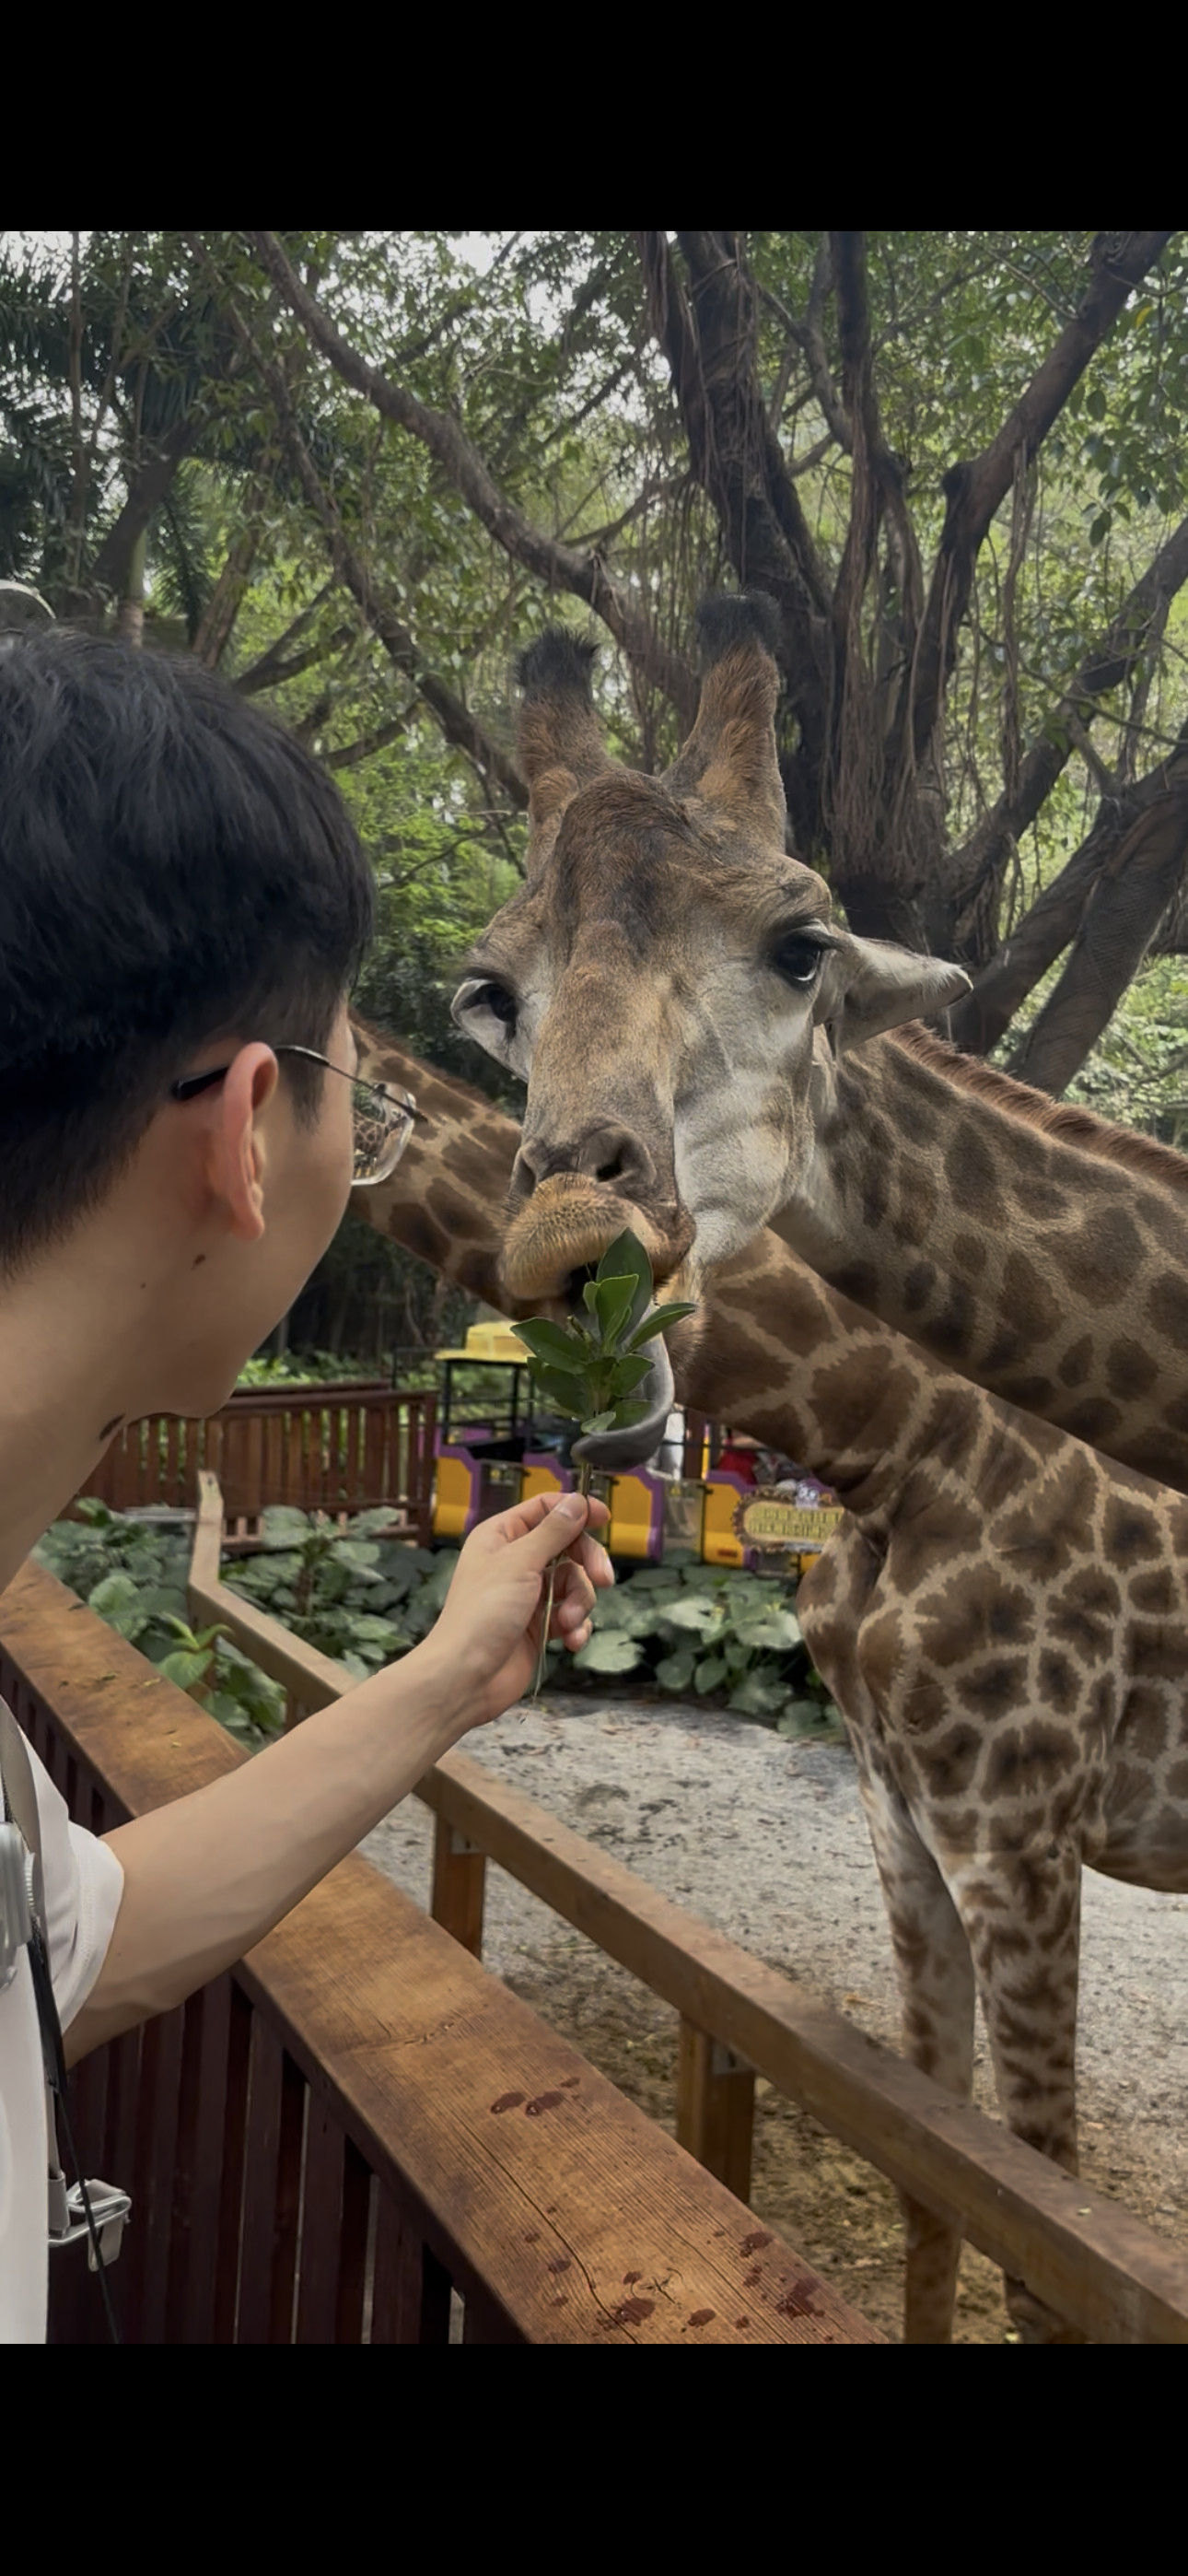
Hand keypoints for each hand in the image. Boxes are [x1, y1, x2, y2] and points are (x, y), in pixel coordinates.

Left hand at [423, 1490, 612, 1730]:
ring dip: (579, 1603)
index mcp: (502, 1537)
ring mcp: (528, 1595)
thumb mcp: (520, 1563)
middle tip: (604, 1579)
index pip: (545, 1510)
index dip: (576, 1511)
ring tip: (567, 1622)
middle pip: (568, 1547)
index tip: (605, 1517)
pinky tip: (570, 1641)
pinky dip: (575, 1627)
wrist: (466, 1677)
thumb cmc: (482, 1614)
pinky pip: (571, 1615)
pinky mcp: (539, 1626)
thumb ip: (553, 1532)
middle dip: (588, 1564)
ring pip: (574, 1584)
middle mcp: (515, 1562)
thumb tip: (577, 1501)